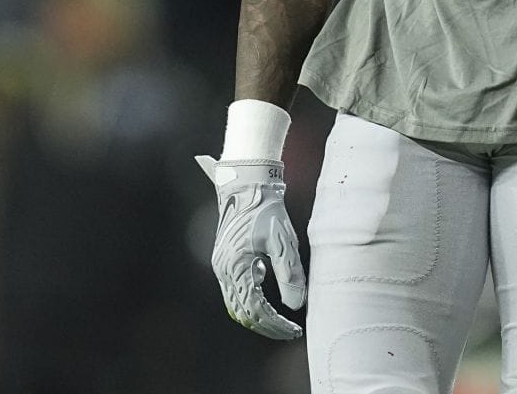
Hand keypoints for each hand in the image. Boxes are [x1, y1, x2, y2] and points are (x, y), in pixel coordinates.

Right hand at [196, 154, 305, 339]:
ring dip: (258, 315)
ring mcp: (221, 266)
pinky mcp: (224, 260)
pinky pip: (235, 290)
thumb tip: (295, 305)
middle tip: (290, 331)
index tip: (293, 330)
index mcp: (237, 267)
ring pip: (237, 304)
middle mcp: (223, 270)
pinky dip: (251, 298)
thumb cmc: (266, 211)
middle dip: (267, 326)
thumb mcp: (283, 242)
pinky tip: (267, 286)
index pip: (256, 310)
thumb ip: (289, 275)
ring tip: (281, 319)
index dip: (275, 325)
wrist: (247, 185)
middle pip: (243, 313)